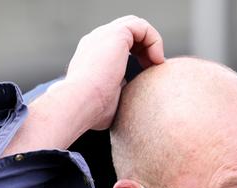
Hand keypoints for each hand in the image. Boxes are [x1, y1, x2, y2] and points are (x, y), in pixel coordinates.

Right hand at [63, 15, 164, 129]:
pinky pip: (142, 27)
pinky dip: (154, 40)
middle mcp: (96, 41)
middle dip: (144, 47)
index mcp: (92, 56)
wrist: (80, 103)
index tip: (145, 76)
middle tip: (152, 67)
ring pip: (136, 27)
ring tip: (156, 62)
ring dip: (151, 43)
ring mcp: (104, 35)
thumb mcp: (108, 102)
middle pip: (128, 33)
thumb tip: (130, 105)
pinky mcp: (116, 34)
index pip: (117, 46)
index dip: (136, 56)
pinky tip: (156, 60)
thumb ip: (119, 95)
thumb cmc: (91, 110)